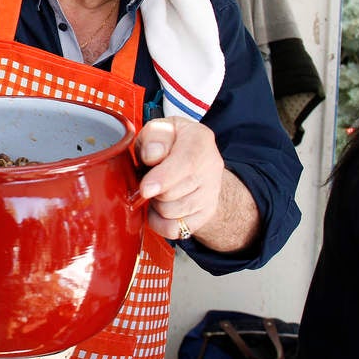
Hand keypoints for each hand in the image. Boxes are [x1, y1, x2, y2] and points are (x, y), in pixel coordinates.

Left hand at [135, 117, 260, 250]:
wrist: (192, 158)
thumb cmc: (168, 142)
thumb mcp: (158, 129)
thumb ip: (153, 137)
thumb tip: (152, 155)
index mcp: (200, 139)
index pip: (186, 163)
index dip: (163, 178)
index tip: (145, 188)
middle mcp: (212, 166)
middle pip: (174, 192)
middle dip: (152, 188)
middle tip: (149, 177)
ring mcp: (212, 192)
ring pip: (172, 212)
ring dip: (155, 204)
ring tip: (156, 189)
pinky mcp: (207, 213)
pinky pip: (176, 230)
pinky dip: (160, 222)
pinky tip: (158, 207)